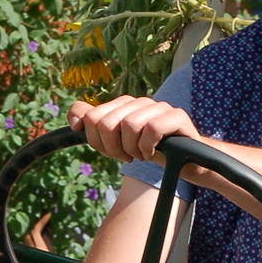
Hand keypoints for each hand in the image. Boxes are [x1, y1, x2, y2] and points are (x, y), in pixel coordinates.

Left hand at [69, 95, 199, 163]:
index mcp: (123, 105)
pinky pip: (151, 128)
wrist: (186, 160)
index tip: (110, 151)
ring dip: (132, 149)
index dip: (95, 141)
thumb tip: (75, 119)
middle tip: (127, 156)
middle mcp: (139, 102)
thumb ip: (96, 127)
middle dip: (112, 148)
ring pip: (129, 125)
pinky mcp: (177, 116)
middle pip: (106, 123)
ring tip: (141, 155)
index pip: (91, 117)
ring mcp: (159, 107)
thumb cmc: (151, 150)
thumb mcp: (118, 141)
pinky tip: (152, 153)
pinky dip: (147, 147)